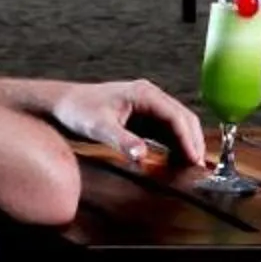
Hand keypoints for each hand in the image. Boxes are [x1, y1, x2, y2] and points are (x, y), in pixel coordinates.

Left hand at [50, 79, 208, 167]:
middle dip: (193, 142)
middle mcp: (150, 97)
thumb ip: (122, 141)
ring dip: (186, 144)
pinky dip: (175, 145)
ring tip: (192, 168)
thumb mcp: (98, 127)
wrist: (61, 104)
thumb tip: (143, 155)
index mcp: (144, 94)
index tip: (194, 159)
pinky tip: (176, 161)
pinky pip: (166, 131)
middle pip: (183, 119)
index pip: (176, 116)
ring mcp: (148, 106)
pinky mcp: (143, 117)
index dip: (188, 139)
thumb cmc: (77, 110)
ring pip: (178, 125)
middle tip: (199, 168)